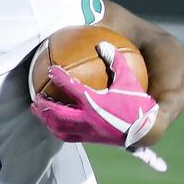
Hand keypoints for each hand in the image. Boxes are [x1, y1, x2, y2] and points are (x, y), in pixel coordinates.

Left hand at [31, 41, 164, 169]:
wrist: (147, 129)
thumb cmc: (139, 103)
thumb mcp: (129, 80)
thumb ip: (117, 61)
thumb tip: (103, 44)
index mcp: (96, 103)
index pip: (72, 88)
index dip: (60, 77)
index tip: (52, 69)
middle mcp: (89, 119)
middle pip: (59, 114)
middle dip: (44, 106)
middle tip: (37, 96)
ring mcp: (89, 131)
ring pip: (60, 128)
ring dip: (47, 119)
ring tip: (38, 110)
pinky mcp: (91, 139)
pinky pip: (69, 136)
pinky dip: (58, 129)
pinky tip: (53, 123)